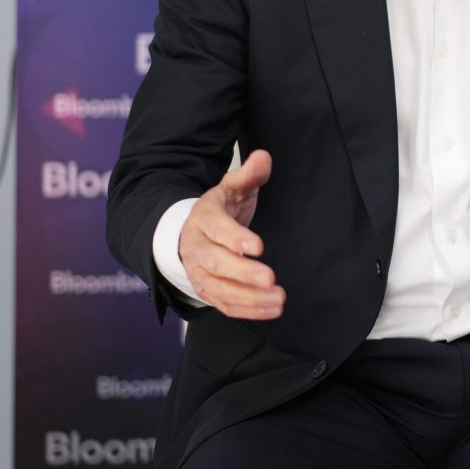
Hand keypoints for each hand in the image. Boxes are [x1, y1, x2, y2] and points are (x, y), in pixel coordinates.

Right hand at [178, 149, 285, 319]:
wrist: (190, 231)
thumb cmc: (221, 208)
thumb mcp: (233, 186)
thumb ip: (249, 174)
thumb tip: (263, 157)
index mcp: (204, 218)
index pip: (217, 229)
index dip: (236, 238)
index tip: (258, 246)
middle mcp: (197, 248)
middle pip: (217, 264)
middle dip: (244, 273)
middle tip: (271, 278)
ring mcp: (199, 272)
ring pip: (220, 289)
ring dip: (249, 297)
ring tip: (279, 298)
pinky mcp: (206, 290)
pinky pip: (224, 305)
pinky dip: (247, 311)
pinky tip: (272, 309)